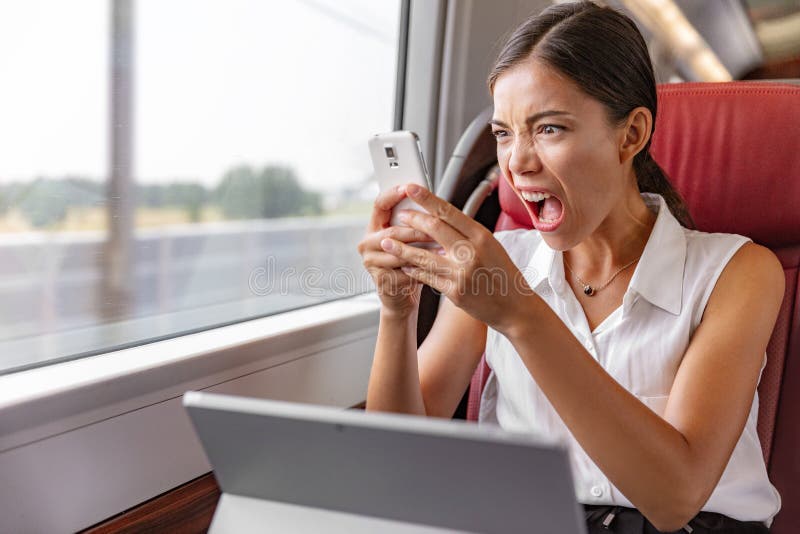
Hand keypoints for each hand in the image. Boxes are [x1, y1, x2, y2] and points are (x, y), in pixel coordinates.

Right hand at [358, 185, 435, 315]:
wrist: (400, 296)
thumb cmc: (408, 263)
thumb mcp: (409, 239)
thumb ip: (413, 222)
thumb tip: (433, 203)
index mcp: (374, 228)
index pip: (379, 205)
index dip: (392, 195)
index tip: (408, 188)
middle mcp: (368, 243)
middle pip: (392, 232)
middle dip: (417, 230)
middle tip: (438, 228)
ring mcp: (371, 263)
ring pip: (398, 253)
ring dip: (423, 251)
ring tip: (444, 249)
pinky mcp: (381, 280)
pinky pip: (404, 271)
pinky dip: (423, 269)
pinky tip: (438, 267)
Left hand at [379, 184, 534, 332]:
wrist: (514, 307)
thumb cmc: (502, 273)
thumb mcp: (491, 246)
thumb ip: (467, 234)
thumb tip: (442, 217)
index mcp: (482, 236)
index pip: (449, 212)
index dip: (427, 199)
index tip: (411, 188)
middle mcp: (471, 252)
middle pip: (435, 229)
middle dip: (412, 220)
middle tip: (399, 215)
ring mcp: (462, 273)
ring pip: (424, 255)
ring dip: (402, 248)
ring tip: (387, 242)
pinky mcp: (454, 292)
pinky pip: (427, 277)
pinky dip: (413, 270)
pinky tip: (404, 264)